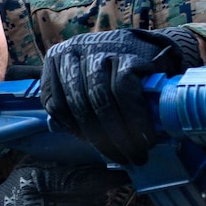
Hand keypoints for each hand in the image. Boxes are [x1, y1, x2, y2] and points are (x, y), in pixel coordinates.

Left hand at [39, 27, 204, 166]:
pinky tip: (144, 136)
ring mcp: (99, 52)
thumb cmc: (112, 71)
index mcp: (56, 60)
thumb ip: (72, 103)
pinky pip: (124, 92)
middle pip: (78, 104)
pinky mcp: (126, 55)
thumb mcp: (84, 80)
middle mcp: (73, 52)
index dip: (74, 131)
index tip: (93, 147)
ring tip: (135, 153)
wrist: (151, 48)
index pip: (55, 103)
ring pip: (100, 100)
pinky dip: (134, 118)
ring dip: (119, 133)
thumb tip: (73, 134)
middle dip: (100, 138)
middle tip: (121, 157)